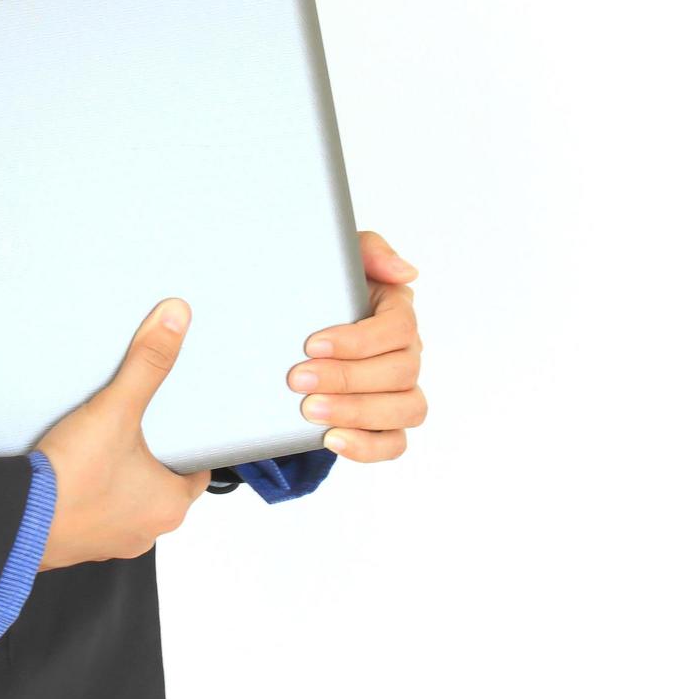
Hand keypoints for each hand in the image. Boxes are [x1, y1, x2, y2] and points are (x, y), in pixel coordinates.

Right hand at [35, 297, 212, 570]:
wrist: (15, 522)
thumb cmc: (69, 483)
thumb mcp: (115, 410)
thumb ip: (147, 364)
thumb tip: (175, 322)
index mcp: (169, 505)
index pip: (196, 474)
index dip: (188, 449)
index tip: (180, 431)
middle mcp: (145, 530)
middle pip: (161, 487)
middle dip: (151, 460)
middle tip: (137, 430)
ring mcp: (110, 542)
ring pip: (127, 503)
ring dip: (119, 480)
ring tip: (102, 447)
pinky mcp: (79, 543)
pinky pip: (94, 515)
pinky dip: (88, 495)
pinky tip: (72, 472)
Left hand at [289, 230, 425, 461]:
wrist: (290, 331)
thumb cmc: (319, 292)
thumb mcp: (336, 261)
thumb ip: (370, 251)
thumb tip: (406, 271)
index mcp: (397, 312)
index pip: (398, 327)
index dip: (358, 340)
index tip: (312, 344)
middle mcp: (407, 353)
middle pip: (400, 371)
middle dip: (345, 378)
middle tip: (297, 379)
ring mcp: (401, 392)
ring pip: (405, 409)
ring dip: (356, 412)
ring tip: (309, 411)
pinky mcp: (386, 425)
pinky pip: (394, 443)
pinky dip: (367, 446)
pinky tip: (331, 439)